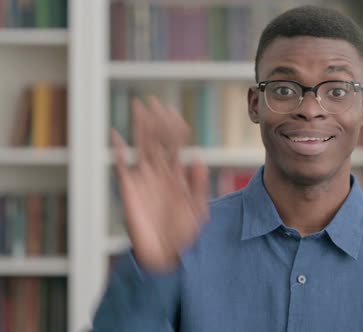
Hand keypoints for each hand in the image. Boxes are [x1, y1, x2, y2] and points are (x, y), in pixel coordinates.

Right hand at [111, 96, 209, 271]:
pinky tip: (115, 135)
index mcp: (176, 176)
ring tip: (138, 107)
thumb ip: (198, 184)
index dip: (174, 128)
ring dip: (140, 127)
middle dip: (156, 121)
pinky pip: (121, 166)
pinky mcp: (129, 190)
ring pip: (141, 147)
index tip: (174, 112)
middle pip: (157, 140)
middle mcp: (159, 173)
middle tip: (154, 100)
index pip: (175, 146)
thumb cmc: (183, 234)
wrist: (164, 256)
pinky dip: (117, 151)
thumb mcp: (198, 209)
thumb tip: (198, 158)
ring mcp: (143, 179)